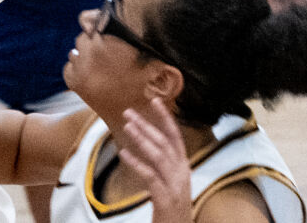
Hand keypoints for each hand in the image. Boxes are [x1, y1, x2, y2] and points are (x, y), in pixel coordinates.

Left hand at [118, 100, 191, 222]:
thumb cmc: (171, 206)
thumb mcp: (171, 181)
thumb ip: (164, 164)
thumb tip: (149, 141)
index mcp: (183, 167)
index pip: (176, 137)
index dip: (166, 118)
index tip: (155, 100)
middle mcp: (182, 173)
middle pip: (165, 143)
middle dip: (147, 125)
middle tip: (128, 112)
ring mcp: (175, 186)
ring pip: (159, 156)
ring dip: (142, 139)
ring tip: (126, 126)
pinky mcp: (165, 198)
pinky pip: (151, 176)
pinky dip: (137, 163)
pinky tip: (123, 153)